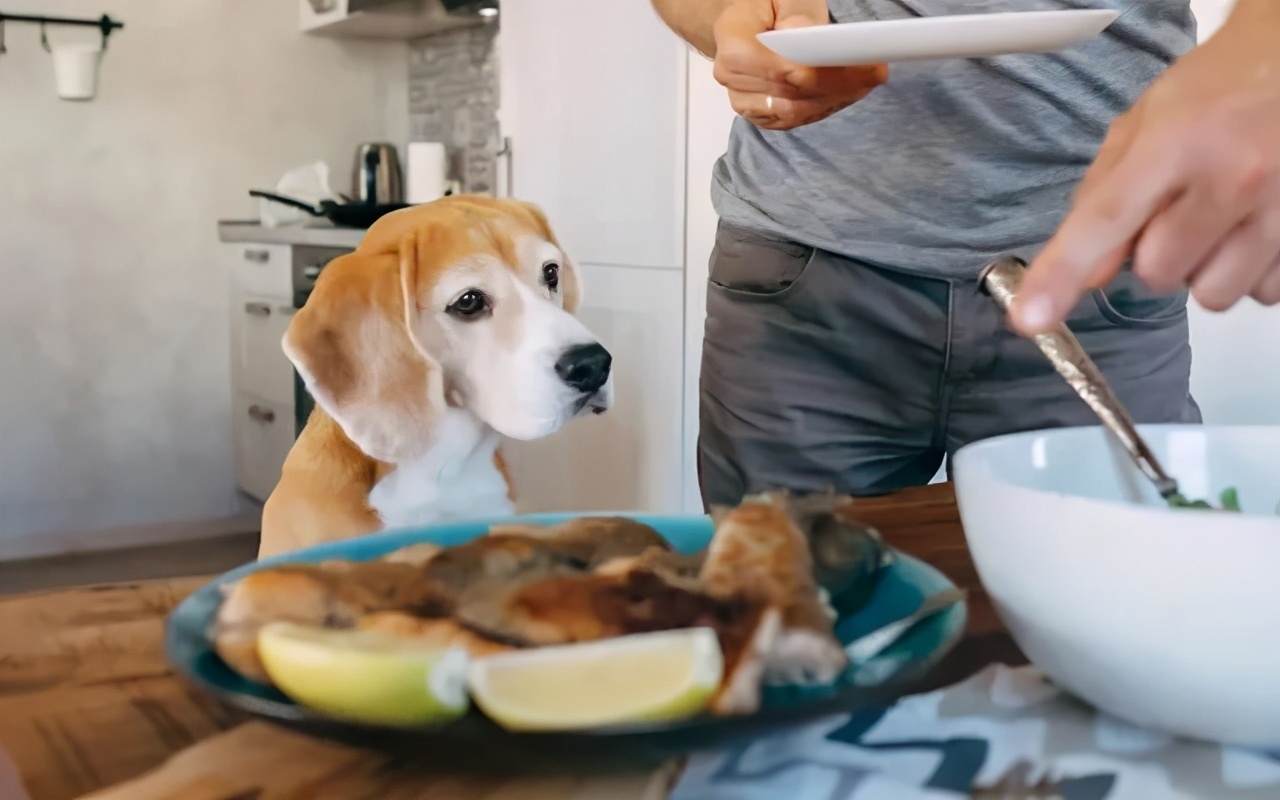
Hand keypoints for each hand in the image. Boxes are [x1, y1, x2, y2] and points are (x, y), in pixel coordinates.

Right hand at [713, 0, 885, 129]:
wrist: (750, 23)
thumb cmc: (767, 6)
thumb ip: (795, 13)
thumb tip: (807, 37)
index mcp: (732, 39)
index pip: (779, 69)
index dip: (820, 74)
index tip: (858, 67)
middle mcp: (730, 76)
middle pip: (790, 93)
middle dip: (837, 85)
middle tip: (874, 73)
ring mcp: (743, 100)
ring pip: (795, 111)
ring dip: (834, 99)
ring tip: (866, 82)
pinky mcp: (760, 114)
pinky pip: (794, 119)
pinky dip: (824, 107)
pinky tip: (847, 93)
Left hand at [1010, 2, 1279, 334]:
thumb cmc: (1214, 92)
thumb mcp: (1143, 127)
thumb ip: (1103, 198)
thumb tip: (1083, 275)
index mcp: (1175, 145)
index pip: (1104, 222)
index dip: (1061, 274)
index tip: (1031, 317)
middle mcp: (1232, 179)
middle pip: (1158, 273)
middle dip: (1154, 254)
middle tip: (1173, 212)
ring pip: (1213, 293)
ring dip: (1203, 269)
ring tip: (1215, 221)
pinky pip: (1262, 291)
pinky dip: (1249, 271)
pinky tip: (1250, 228)